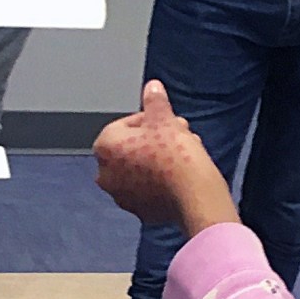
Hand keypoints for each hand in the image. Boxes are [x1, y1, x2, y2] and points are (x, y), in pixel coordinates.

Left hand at [94, 81, 236, 233]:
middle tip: (176, 134)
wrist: (194, 193)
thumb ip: (154, 100)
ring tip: (182, 153)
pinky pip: (148, 190)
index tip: (165, 121)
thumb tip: (152, 87)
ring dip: (156, 160)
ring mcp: (121, 196)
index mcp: (105, 148)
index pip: (124, 125)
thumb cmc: (175, 154)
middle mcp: (106, 174)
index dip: (148, 121)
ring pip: (139, 170)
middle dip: (154, 140)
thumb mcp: (164, 118)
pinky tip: (179, 175)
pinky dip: (160, 182)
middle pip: (131, 149)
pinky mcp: (139, 211)